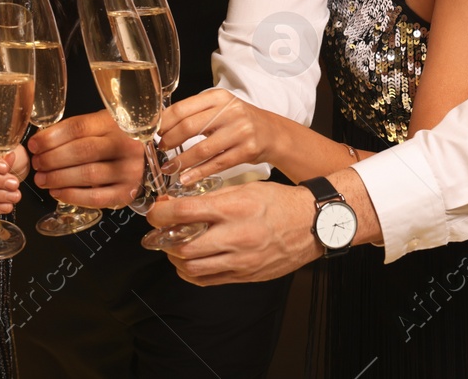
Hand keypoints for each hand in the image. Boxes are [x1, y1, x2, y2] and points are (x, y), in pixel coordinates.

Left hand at [28, 110, 143, 208]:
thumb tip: (41, 142)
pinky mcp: (127, 192)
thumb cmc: (116, 140)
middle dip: (52, 159)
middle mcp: (125, 145)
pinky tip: (57, 192)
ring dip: (59, 178)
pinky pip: (96, 197)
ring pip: (87, 174)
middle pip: (82, 151)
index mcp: (114, 123)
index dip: (52, 137)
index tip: (34, 145)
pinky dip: (72, 195)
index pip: (78, 128)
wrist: (145, 158)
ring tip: (42, 179)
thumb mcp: (101, 126)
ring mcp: (129, 170)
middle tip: (37, 164)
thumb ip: (76, 131)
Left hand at [148, 180, 319, 284]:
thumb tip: (179, 203)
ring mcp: (240, 260)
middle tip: (158, 232)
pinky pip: (208, 280)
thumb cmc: (279, 202)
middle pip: (182, 246)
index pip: (184, 213)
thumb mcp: (245, 188)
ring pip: (192, 267)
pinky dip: (191, 273)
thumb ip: (212, 198)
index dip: (160, 214)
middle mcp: (235, 236)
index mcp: (233, 208)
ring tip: (173, 247)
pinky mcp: (245, 275)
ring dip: (175, 258)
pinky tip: (189, 263)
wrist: (312, 224)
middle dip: (162, 239)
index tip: (155, 212)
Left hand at [158, 88, 275, 184]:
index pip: (183, 108)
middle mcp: (230, 111)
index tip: (154, 133)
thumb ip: (196, 113)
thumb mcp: (220, 108)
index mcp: (218, 97)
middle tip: (160, 150)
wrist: (271, 132)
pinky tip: (186, 178)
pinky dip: (199, 172)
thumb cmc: (239, 121)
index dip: (165, 123)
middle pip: (190, 127)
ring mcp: (240, 130)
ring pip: (203, 148)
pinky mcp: (247, 150)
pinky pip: (217, 164)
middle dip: (170, 140)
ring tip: (169, 168)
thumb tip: (162, 125)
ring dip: (182, 161)